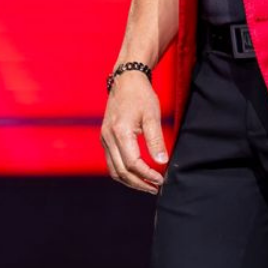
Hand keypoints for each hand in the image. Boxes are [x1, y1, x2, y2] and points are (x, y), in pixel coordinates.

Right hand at [101, 70, 167, 192]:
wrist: (125, 80)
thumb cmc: (141, 96)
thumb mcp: (152, 115)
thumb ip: (156, 139)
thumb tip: (162, 161)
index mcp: (120, 132)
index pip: (132, 163)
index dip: (147, 174)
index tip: (161, 179)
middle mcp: (108, 138)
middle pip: (121, 171)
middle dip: (138, 183)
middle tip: (155, 188)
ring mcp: (104, 138)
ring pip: (114, 170)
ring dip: (130, 181)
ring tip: (147, 185)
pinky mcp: (105, 138)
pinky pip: (111, 162)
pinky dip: (123, 172)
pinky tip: (136, 173)